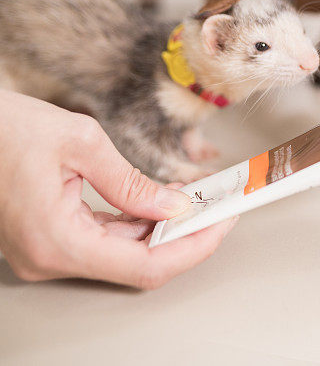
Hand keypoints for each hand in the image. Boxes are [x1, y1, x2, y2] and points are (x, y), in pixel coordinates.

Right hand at [0, 91, 236, 288]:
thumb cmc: (3, 128)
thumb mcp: (80, 142)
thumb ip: (132, 182)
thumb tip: (175, 208)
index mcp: (58, 242)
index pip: (146, 265)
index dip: (194, 246)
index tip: (223, 221)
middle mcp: (50, 257)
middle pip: (138, 262)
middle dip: (186, 234)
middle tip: (219, 204)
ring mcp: (46, 251)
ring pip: (123, 251)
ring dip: (164, 227)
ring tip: (197, 196)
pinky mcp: (47, 237)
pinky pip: (103, 238)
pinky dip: (137, 220)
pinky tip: (161, 199)